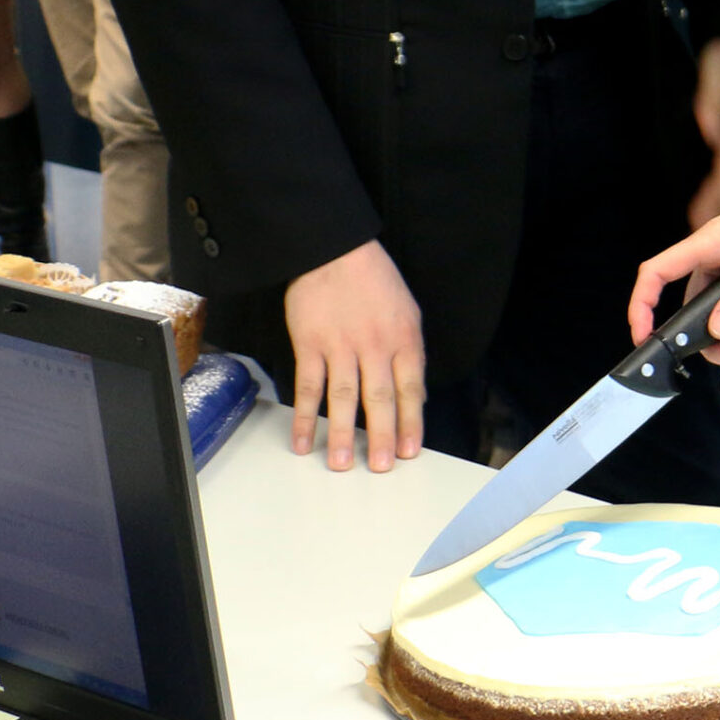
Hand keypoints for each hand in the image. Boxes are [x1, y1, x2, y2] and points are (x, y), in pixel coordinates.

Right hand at [284, 238, 425, 471]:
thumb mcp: (407, 312)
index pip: (412, 388)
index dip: (411, 422)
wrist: (335, 252)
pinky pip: (308, 387)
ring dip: (343, 434)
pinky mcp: (310, 345)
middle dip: (382, 435)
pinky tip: (304, 441)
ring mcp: (341, 345)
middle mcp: (375, 345)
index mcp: (404, 338)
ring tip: (343, 465)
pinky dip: (305, 416)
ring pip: (344, 397)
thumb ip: (410, 353)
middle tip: (381, 467)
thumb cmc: (375, 282)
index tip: (410, 451)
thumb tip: (415, 395)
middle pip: (381, 398)